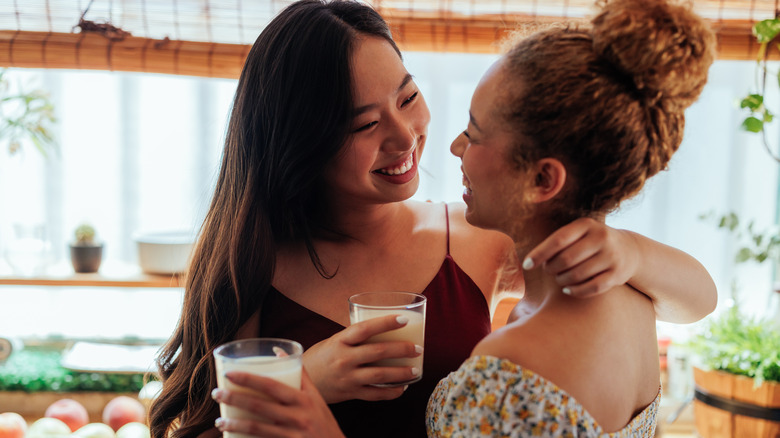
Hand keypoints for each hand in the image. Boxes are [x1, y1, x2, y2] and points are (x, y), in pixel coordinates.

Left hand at [212, 369, 344, 437]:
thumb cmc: (323, 421)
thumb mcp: (315, 396)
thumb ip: (299, 374)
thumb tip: (278, 351)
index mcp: (304, 399)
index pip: (272, 386)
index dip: (249, 379)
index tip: (229, 374)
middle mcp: (299, 416)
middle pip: (260, 406)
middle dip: (235, 399)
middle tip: (216, 393)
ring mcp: (293, 435)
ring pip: (257, 428)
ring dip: (234, 424)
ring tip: (219, 421)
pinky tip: (233, 437)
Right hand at [303, 315, 421, 402]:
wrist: (302, 381)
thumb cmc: (322, 357)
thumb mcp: (334, 341)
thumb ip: (355, 338)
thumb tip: (384, 329)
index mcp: (340, 341)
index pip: (365, 329)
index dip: (385, 323)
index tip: (403, 320)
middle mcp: (344, 358)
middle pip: (378, 352)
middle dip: (401, 349)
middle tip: (417, 348)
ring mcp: (347, 377)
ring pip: (380, 375)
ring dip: (401, 372)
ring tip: (415, 369)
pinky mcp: (350, 393)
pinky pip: (375, 394)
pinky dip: (391, 392)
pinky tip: (402, 388)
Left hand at [523, 217, 639, 296]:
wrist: (630, 250)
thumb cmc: (592, 242)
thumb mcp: (579, 233)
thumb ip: (557, 242)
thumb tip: (528, 260)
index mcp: (586, 225)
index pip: (558, 240)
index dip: (539, 254)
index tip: (527, 265)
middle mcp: (601, 238)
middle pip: (566, 260)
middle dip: (551, 269)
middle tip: (549, 271)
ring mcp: (611, 256)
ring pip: (577, 275)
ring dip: (562, 281)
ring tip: (559, 279)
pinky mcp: (618, 274)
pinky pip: (591, 288)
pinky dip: (576, 291)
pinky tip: (568, 289)